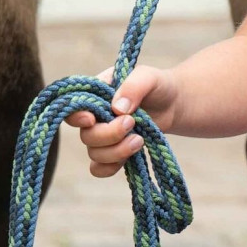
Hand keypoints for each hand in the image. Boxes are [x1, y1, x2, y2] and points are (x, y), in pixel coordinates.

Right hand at [65, 64, 178, 178]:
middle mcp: (95, 116)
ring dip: (117, 151)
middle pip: (86, 135)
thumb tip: (117, 109)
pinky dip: (111, 167)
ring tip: (140, 139)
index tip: (92, 119)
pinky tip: (130, 157)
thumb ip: (133, 87)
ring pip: (94, 153)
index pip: (73, 107)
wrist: (173, 104)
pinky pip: (99, 168)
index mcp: (96, 94)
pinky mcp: (113, 152)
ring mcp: (102, 136)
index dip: (77, 117)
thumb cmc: (157, 86)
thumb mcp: (148, 77)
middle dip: (109, 134)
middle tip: (132, 123)